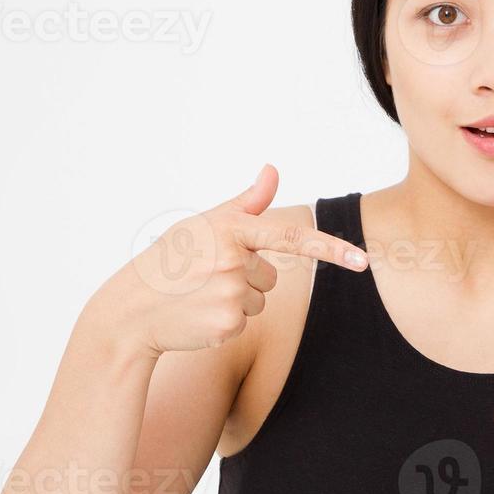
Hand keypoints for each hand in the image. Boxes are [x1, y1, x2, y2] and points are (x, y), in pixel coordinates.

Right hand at [94, 163, 366, 356]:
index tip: (363, 261)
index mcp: (230, 230)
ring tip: (199, 295)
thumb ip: (246, 203)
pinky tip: (197, 315)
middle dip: (246, 278)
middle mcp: (233, 260)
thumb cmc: (169, 261)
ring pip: (261, 300)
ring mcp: (230, 293)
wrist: (130, 310)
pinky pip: (247, 322)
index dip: (331, 249)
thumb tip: (273, 170)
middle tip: (205, 277)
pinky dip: (226, 321)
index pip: (289, 237)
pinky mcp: (227, 323)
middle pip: (272, 276)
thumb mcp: (203, 225)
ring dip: (236, 300)